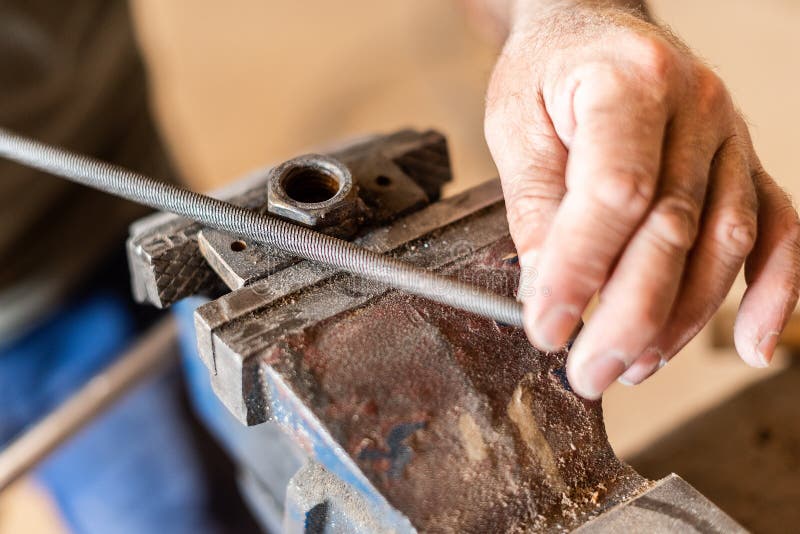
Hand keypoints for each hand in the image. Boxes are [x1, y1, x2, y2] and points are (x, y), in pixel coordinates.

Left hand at [485, 6, 799, 398]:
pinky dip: (771, 291)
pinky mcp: (743, 164)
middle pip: (675, 227)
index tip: (546, 326)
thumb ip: (535, 205)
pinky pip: (777, 229)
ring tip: (635, 365)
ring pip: (725, 240)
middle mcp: (695, 106)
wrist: (589, 27)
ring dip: (682, 318)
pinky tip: (751, 344)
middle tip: (589, 371)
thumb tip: (546, 289)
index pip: (614, 191)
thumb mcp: (516, 125)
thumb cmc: (548, 71)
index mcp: (628, 81)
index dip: (579, 269)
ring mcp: (730, 136)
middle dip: (628, 315)